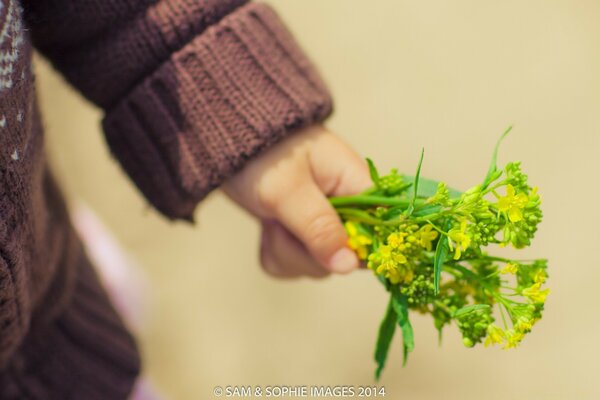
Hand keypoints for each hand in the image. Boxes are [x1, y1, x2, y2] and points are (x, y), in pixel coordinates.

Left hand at [222, 125, 370, 277]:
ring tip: (271, 218)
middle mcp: (348, 209)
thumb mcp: (289, 190)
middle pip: (345, 257)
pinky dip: (276, 252)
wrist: (229, 140)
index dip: (357, 251)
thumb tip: (350, 266)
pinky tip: (267, 228)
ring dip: (286, 250)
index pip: (381, 232)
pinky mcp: (301, 236)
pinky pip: (295, 264)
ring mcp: (324, 224)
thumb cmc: (262, 154)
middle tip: (281, 222)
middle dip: (306, 250)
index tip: (324, 249)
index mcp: (357, 187)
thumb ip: (320, 228)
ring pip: (317, 265)